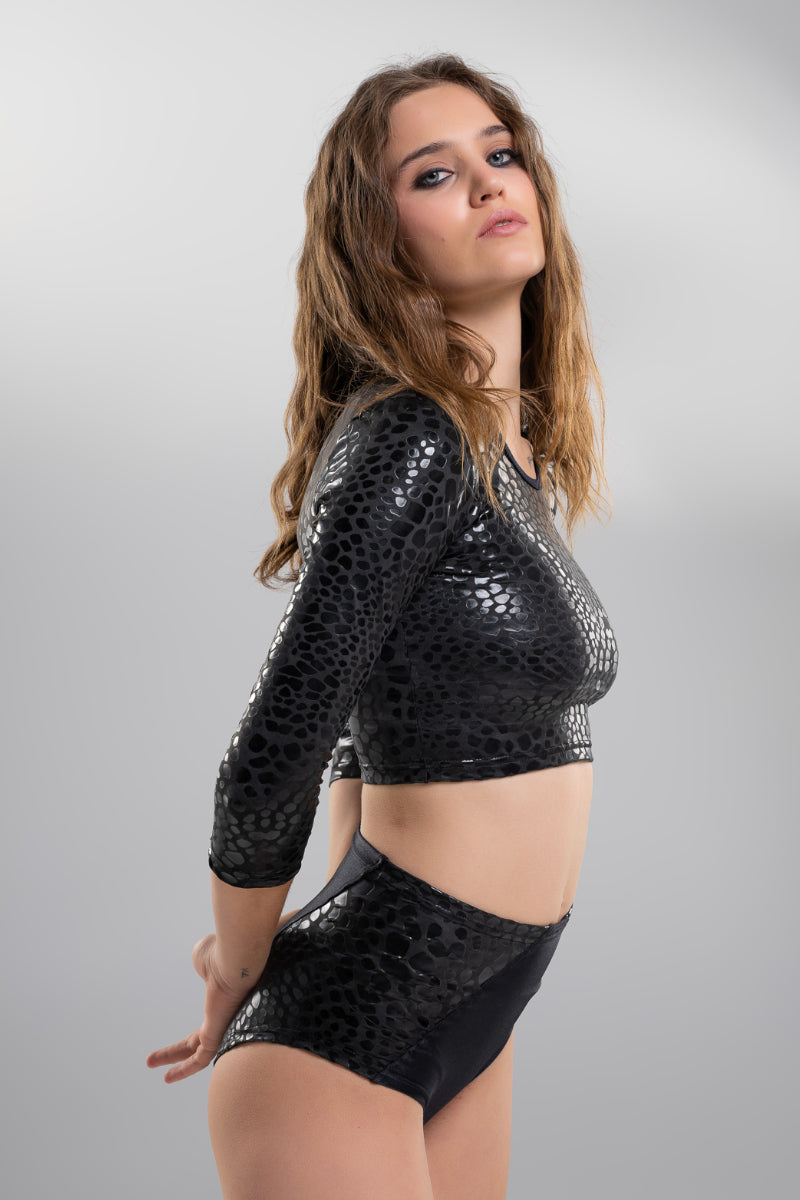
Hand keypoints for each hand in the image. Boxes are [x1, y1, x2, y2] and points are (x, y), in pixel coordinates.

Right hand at [145, 933, 253, 1083]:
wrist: (237, 961)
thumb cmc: (225, 954)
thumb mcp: (207, 958)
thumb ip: (204, 965)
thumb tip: (203, 965)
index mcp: (226, 999)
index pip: (211, 1019)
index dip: (197, 1027)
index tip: (187, 1036)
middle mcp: (229, 1019)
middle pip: (202, 1040)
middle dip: (184, 1051)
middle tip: (166, 1058)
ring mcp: (225, 1030)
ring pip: (200, 1053)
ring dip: (181, 1065)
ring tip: (162, 1075)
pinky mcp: (218, 1038)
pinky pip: (200, 1059)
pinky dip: (184, 1069)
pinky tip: (168, 1077)